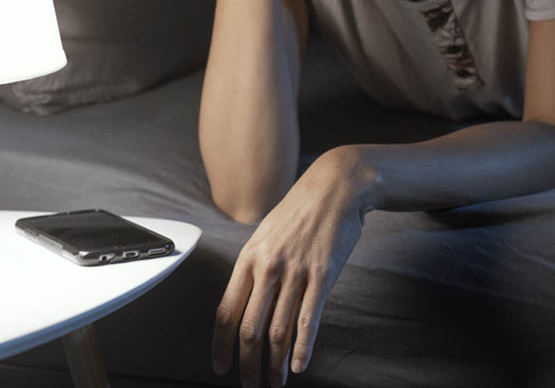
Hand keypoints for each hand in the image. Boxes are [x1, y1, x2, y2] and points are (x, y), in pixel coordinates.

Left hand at [212, 147, 373, 386]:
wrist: (335, 187)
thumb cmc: (299, 211)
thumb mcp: (265, 234)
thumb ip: (254, 267)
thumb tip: (243, 302)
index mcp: (249, 258)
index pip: (226, 311)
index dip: (220, 344)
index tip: (219, 366)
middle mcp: (268, 267)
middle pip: (249, 328)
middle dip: (246, 364)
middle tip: (249, 384)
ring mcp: (296, 272)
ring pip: (278, 330)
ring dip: (274, 364)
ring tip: (274, 383)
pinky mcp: (323, 275)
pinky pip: (308, 319)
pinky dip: (303, 348)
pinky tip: (300, 366)